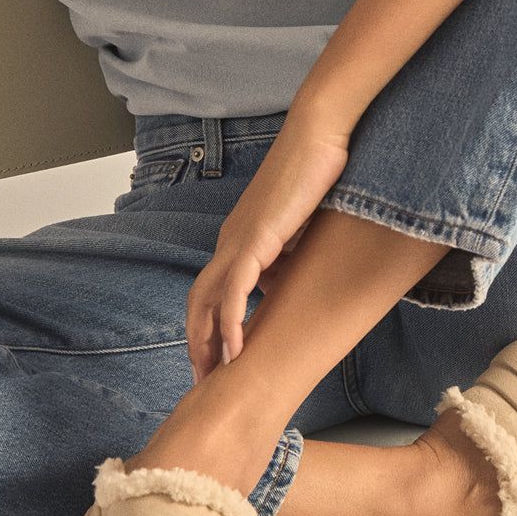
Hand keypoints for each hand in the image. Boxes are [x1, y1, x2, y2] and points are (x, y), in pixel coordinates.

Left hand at [185, 110, 349, 382]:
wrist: (318, 137)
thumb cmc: (316, 174)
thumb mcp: (299, 227)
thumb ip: (285, 255)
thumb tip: (279, 283)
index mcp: (239, 239)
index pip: (212, 291)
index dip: (210, 326)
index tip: (217, 357)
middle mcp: (229, 241)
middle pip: (198, 301)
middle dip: (198, 343)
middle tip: (202, 379)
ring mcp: (238, 241)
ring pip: (207, 302)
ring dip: (207, 342)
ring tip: (211, 376)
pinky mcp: (255, 241)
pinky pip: (233, 292)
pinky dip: (230, 324)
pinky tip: (234, 351)